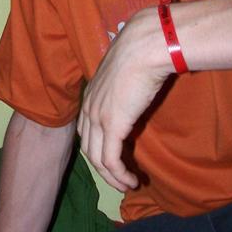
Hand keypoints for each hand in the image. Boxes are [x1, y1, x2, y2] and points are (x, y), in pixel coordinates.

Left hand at [77, 9, 170, 191]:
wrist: (145, 46)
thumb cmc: (142, 52)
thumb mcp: (127, 70)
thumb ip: (126, 83)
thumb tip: (138, 85)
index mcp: (91, 93)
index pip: (87, 129)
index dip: (99, 147)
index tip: (115, 158)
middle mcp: (89, 106)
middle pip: (89, 147)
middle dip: (103, 167)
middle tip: (120, 178)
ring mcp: (98, 117)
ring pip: (97, 159)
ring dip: (112, 177)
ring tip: (128, 185)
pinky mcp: (112, 126)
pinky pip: (110, 161)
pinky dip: (119, 176)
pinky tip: (131, 181)